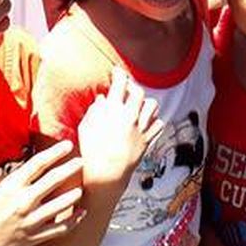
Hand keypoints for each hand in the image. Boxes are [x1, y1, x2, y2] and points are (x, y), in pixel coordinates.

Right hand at [0, 141, 86, 245]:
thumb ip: (12, 177)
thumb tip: (26, 165)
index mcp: (12, 187)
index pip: (38, 163)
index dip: (55, 152)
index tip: (67, 145)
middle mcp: (23, 202)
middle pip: (54, 180)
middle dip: (71, 168)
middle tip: (81, 161)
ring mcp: (30, 221)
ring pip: (61, 204)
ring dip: (74, 194)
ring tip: (80, 188)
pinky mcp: (34, 237)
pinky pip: (61, 228)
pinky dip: (74, 221)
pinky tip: (82, 213)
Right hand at [75, 67, 163, 184]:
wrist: (105, 173)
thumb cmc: (90, 150)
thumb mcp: (86, 125)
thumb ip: (95, 109)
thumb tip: (103, 99)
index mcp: (113, 109)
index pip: (120, 82)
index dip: (119, 73)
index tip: (116, 72)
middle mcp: (130, 116)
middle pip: (139, 91)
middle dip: (133, 88)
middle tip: (126, 90)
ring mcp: (141, 128)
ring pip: (153, 105)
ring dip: (146, 103)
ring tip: (138, 106)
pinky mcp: (147, 140)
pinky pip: (159, 124)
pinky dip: (154, 121)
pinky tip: (145, 122)